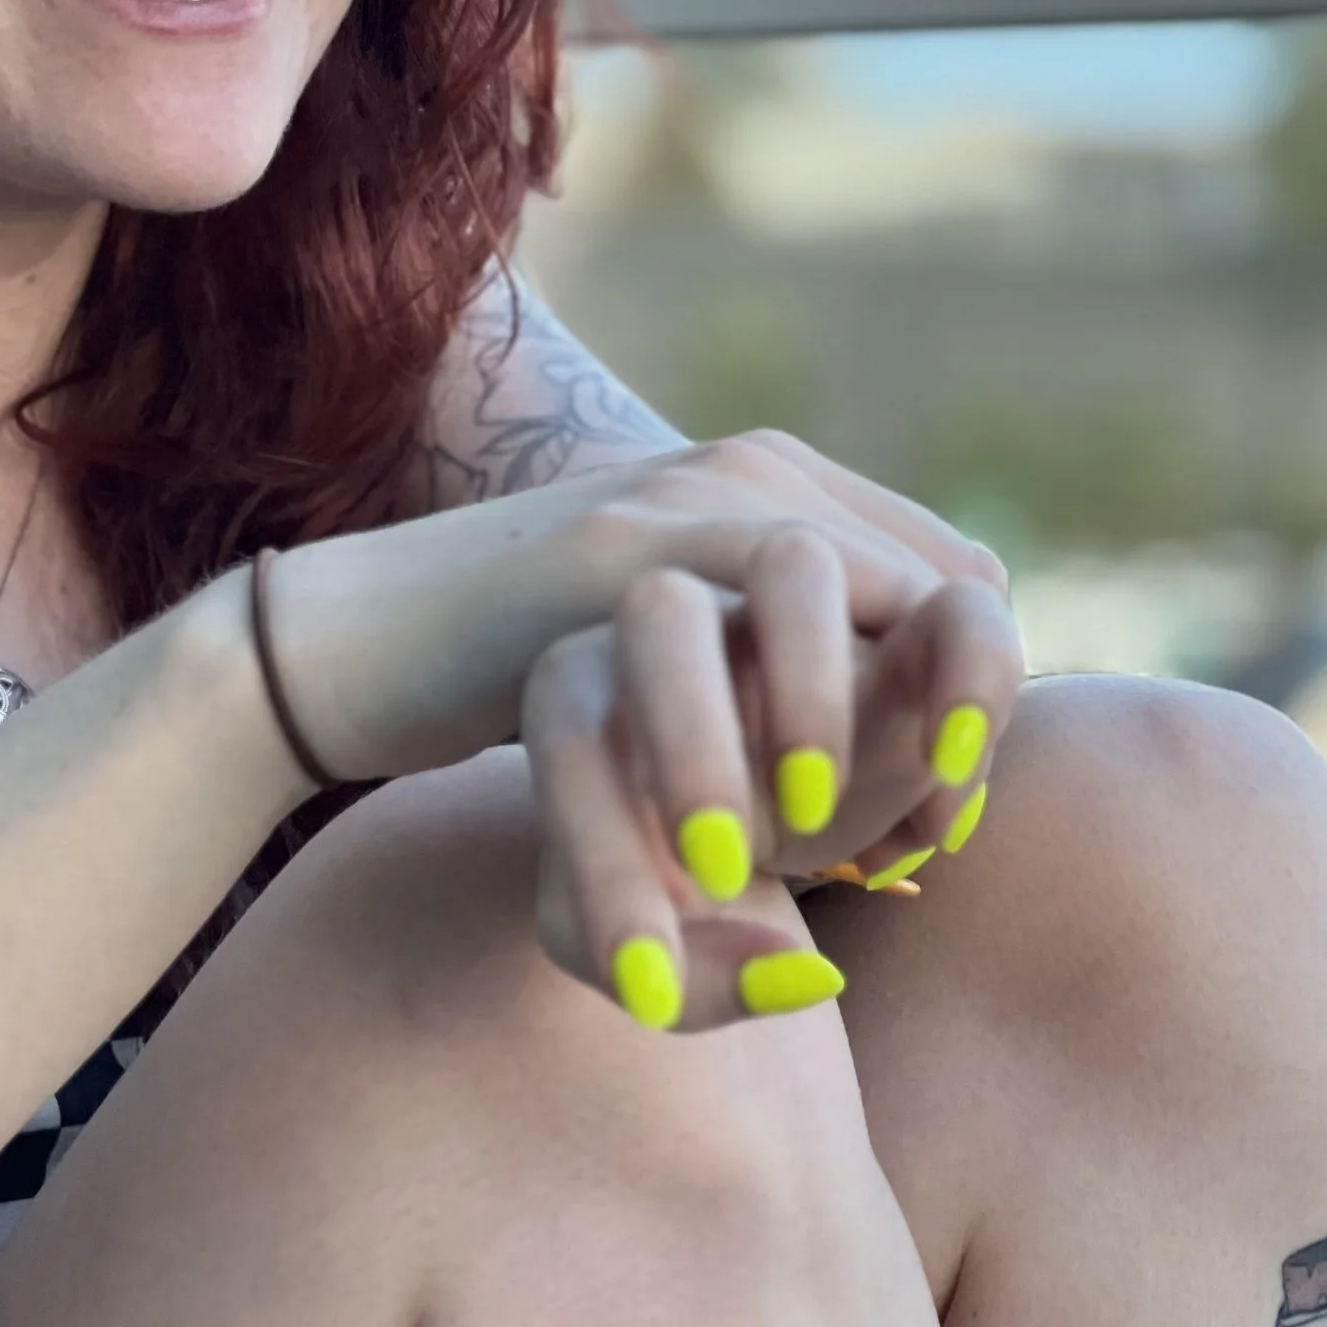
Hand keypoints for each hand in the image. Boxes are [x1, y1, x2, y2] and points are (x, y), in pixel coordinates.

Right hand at [267, 429, 1012, 788]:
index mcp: (783, 492)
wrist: (355, 648)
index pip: (963, 587)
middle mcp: (755, 470)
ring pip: (883, 595)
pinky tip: (772, 825)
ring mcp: (690, 493)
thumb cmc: (519, 684)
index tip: (923, 834)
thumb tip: (915, 794)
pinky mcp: (620, 546)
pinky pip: (774, 600)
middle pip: (956, 595)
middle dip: (954, 735)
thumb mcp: (682, 683)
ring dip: (895, 731)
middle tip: (906, 857)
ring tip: (852, 845)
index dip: (971, 714)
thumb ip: (783, 693)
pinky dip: (805, 715)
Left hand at [519, 544, 1021, 1031]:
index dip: (602, 862)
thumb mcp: (646, 959)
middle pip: (663, 607)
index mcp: (586, 691)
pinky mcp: (913, 621)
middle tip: (722, 868)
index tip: (650, 979)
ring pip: (797, 563)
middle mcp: (684, 627)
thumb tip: (802, 974)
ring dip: (813, 688)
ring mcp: (797, 612)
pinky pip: (956, 607)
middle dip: (692, 739)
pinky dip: (972, 690)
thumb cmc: (673, 885)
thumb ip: (692, 983)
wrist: (759, 819)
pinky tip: (945, 822)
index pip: (572, 733)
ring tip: (818, 821)